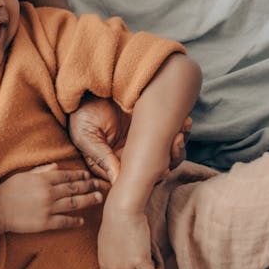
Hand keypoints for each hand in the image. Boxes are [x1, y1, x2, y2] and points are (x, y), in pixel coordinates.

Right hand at [0, 164, 102, 239]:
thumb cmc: (7, 191)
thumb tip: (56, 166)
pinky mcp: (45, 223)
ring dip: (88, 200)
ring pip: (74, 203)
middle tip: (100, 185)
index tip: (89, 176)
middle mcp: (48, 193)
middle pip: (74, 188)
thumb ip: (41, 170)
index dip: (80, 176)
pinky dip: (74, 220)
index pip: (67, 176)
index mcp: (42, 179)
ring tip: (97, 198)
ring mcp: (48, 208)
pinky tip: (82, 220)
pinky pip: (64, 221)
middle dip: (89, 186)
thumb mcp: (23, 175)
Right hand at [69, 96, 192, 181]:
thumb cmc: (84, 113)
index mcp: (113, 165)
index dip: (151, 177)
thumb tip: (117, 181)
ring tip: (182, 128)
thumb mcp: (86, 136)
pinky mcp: (154, 129)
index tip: (162, 169)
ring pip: (168, 156)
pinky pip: (172, 136)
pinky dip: (182, 131)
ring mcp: (143, 144)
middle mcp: (130, 157)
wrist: (93, 86)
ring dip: (179, 145)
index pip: (134, 180)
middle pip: (156, 171)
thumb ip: (101, 158)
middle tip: (175, 142)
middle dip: (171, 159)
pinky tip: (184, 121)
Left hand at [97, 205, 162, 268]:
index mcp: (103, 263)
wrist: (121, 212)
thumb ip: (112, 256)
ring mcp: (126, 266)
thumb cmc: (115, 221)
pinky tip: (157, 263)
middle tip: (145, 267)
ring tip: (152, 262)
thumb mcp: (106, 243)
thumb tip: (123, 262)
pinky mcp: (139, 261)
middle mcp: (113, 268)